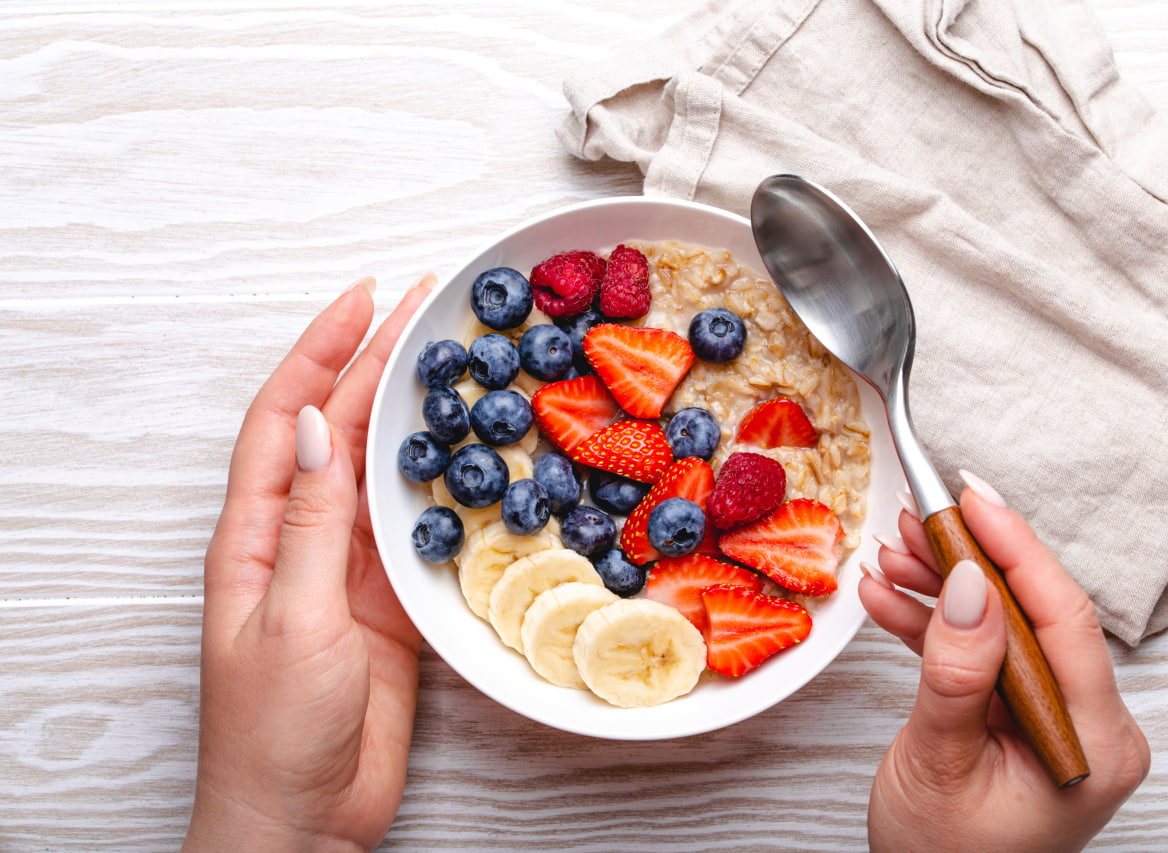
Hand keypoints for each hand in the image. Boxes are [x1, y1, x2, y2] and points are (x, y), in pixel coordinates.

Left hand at [184, 277, 431, 851]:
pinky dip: (442, 482)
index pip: (287, 418)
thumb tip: (323, 424)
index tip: (364, 298)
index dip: (320, 351)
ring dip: (410, 412)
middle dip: (373, 361)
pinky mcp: (388, 599)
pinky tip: (467, 453)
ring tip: (448, 358)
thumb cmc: (275, 731)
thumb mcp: (293, 617)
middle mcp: (299, 537)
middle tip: (423, 305)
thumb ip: (312, 523)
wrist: (304, 817)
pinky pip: (416, 525)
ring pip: (380, 469)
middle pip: (337, 429)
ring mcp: (346, 567)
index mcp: (255, 534)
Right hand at [857, 473, 1149, 852]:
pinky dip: (934, 623)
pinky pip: (980, 651)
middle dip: (969, 557)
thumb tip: (970, 583)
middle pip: (1033, 612)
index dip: (1018, 549)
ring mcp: (1052, 718)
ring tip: (893, 549)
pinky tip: (891, 595)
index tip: (974, 499)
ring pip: (1001, 624)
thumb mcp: (941, 763)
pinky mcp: (1018, 714)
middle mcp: (1086, 725)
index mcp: (1090, 742)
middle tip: (919, 512)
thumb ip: (957, 673)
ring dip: (944, 584)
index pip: (1065, 620)